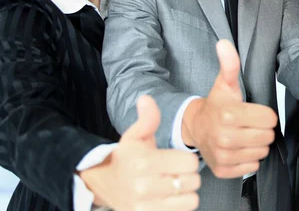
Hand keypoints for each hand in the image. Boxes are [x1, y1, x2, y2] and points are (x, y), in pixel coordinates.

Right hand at [80, 95, 200, 210]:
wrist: (105, 185)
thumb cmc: (127, 158)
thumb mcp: (135, 136)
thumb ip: (147, 119)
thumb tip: (146, 99)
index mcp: (143, 162)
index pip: (189, 162)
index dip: (187, 159)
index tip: (176, 159)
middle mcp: (144, 187)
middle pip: (193, 181)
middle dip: (188, 175)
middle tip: (175, 172)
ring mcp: (145, 207)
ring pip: (191, 200)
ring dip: (186, 192)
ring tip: (174, 186)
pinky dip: (180, 206)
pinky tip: (169, 198)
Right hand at [182, 40, 277, 177]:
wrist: (195, 128)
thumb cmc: (216, 106)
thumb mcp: (225, 84)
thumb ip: (230, 64)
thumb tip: (224, 43)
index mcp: (229, 115)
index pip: (270, 119)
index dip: (264, 115)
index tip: (252, 112)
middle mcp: (225, 137)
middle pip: (268, 137)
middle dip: (262, 130)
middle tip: (248, 124)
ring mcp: (224, 156)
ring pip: (262, 153)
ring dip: (256, 145)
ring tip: (243, 136)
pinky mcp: (223, 170)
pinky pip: (252, 167)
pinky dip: (248, 159)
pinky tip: (238, 149)